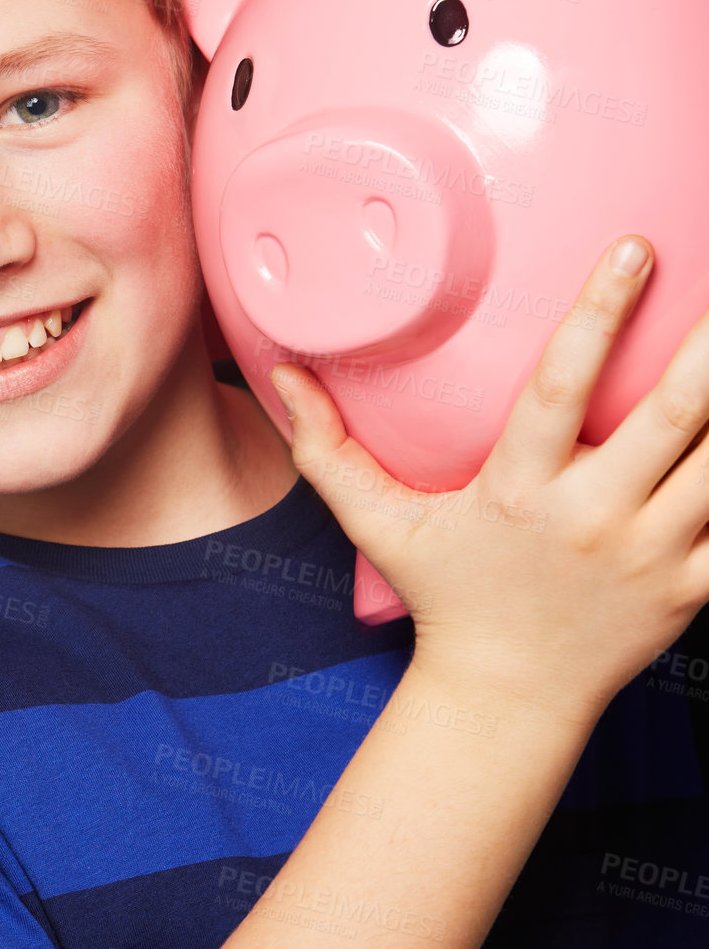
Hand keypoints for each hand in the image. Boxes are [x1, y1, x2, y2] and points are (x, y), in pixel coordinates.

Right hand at [270, 235, 708, 725]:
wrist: (506, 700)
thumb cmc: (448, 597)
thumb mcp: (379, 525)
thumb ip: (329, 448)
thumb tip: (281, 371)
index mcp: (519, 489)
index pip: (562, 385)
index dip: (600, 312)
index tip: (634, 247)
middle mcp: (591, 518)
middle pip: (672, 416)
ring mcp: (649, 557)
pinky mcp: (689, 589)